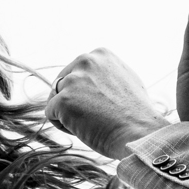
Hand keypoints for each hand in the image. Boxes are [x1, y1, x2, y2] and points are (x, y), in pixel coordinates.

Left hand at [46, 50, 166, 159]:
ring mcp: (73, 80)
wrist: (138, 133)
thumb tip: (90, 79)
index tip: (102, 103)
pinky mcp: (63, 101)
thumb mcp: (125, 80)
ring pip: (55, 98)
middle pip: (62, 83)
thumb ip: (104, 74)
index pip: (76, 72)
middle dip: (73, 101)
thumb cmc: (135, 114)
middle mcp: (85, 61)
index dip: (84, 92)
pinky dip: (62, 125)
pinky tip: (83, 129)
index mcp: (100, 54)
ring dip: (67, 113)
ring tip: (90, 123)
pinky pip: (51, 114)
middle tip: (96, 116)